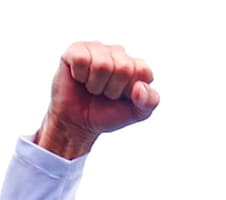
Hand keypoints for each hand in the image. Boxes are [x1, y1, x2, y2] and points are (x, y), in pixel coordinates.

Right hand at [37, 42, 160, 158]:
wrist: (78, 123)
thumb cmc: (108, 114)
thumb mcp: (137, 113)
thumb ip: (149, 101)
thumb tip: (139, 87)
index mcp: (136, 65)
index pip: (143, 70)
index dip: (131, 90)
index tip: (122, 97)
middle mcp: (118, 53)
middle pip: (124, 68)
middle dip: (113, 90)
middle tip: (105, 94)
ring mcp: (97, 49)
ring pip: (102, 65)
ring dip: (95, 85)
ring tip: (92, 88)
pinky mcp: (76, 50)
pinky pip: (81, 60)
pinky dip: (80, 76)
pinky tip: (79, 79)